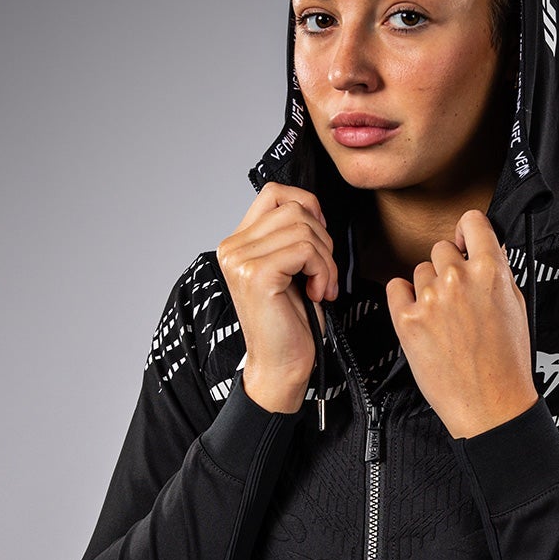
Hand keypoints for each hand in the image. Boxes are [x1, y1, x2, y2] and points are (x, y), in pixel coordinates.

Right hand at [215, 182, 338, 410]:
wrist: (282, 366)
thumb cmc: (291, 322)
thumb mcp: (291, 268)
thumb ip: (291, 235)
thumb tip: (312, 207)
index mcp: (238, 243)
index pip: (275, 193)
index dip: (308, 206)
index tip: (320, 240)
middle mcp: (232, 248)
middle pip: (294, 208)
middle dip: (323, 241)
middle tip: (324, 275)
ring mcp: (241, 260)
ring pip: (304, 228)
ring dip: (326, 260)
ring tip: (322, 287)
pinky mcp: (257, 275)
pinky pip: (306, 250)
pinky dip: (323, 271)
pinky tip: (318, 294)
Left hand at [385, 210, 539, 438]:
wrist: (490, 405)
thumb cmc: (506, 364)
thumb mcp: (517, 307)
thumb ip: (498, 272)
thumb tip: (486, 250)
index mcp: (490, 271)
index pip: (471, 221)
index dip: (467, 231)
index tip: (465, 240)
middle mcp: (458, 279)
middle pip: (441, 249)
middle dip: (448, 268)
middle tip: (458, 298)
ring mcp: (430, 298)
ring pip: (420, 272)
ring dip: (429, 288)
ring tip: (445, 320)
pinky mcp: (407, 319)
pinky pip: (396, 288)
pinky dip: (405, 299)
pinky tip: (422, 318)